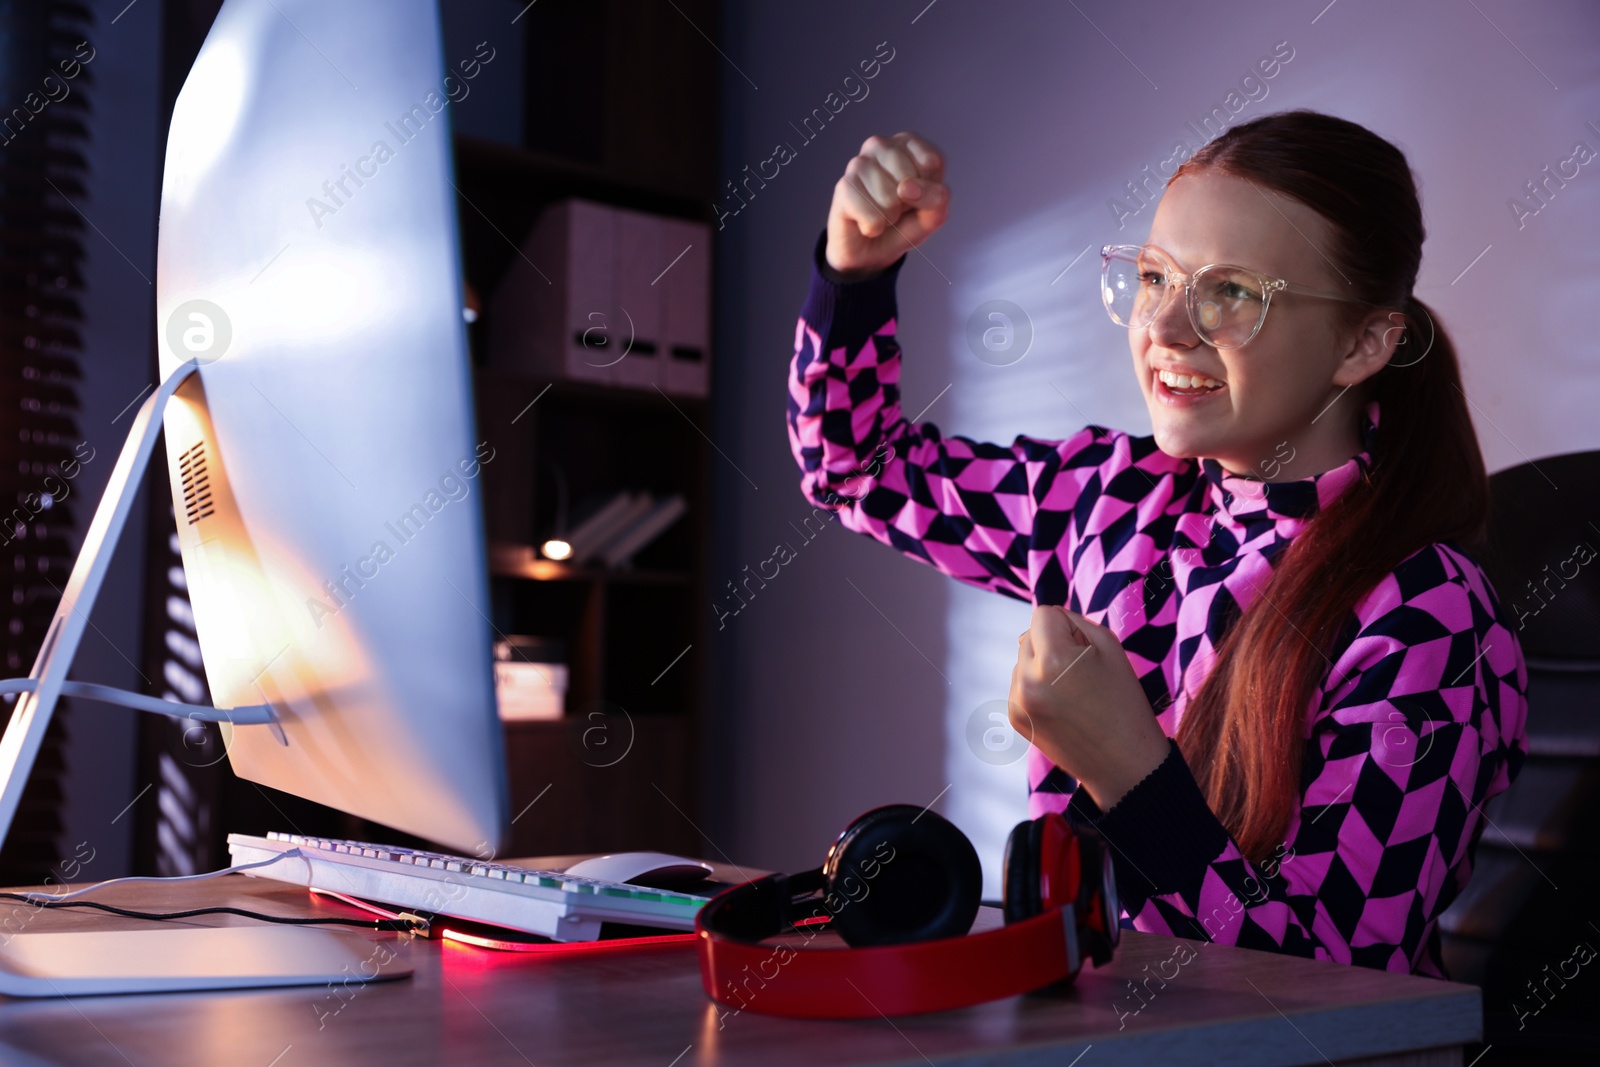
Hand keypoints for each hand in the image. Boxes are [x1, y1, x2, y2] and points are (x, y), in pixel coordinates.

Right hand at [825, 131, 950, 278]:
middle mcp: (879, 145)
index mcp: (907, 142)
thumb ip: (936, 197)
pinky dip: (874, 228)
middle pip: (910, 178)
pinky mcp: (843, 187)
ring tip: (880, 214)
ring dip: (890, 217)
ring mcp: (858, 164)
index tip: (918, 195)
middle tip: (896, 207)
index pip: (932, 162)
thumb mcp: (934, 212)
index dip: (930, 190)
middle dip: (908, 203)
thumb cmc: (903, 223)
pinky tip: (864, 222)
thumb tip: (905, 187)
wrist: (870, 249)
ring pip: (891, 198)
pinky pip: (873, 216)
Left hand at [1009, 605, 1171, 810]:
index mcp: (1053, 658)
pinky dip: (1038, 687)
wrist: (1124, 763)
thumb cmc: (1123, 700)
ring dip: (1043, 667)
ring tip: (1074, 694)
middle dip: (1053, 645)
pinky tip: (1063, 707)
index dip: (1068, 625)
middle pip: (1030, 636)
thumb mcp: (1109, 646)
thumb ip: (1072, 622)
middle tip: (1083, 674)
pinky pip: (1021, 684)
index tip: (1086, 650)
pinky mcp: (1015, 718)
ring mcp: (1017, 701)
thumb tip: (1038, 626)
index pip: (1044, 613)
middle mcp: (1027, 679)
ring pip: (1024, 661)